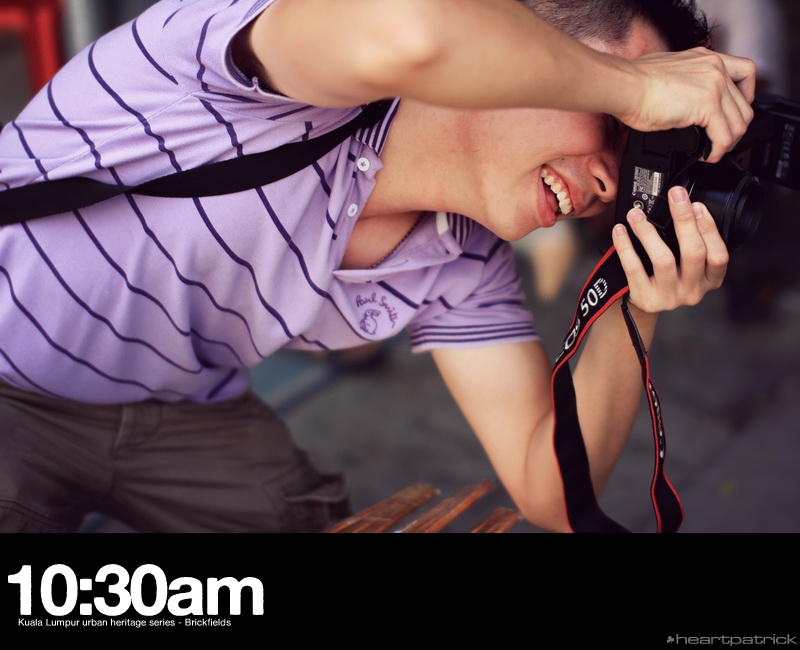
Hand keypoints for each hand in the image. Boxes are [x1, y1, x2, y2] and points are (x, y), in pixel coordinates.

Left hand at [612, 186, 727, 311]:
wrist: (644, 303)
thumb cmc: (667, 278)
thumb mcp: (687, 265)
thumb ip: (690, 242)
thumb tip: (683, 206)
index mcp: (709, 281)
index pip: (718, 255)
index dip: (709, 229)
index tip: (697, 205)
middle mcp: (692, 291)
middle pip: (693, 253)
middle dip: (684, 220)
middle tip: (675, 197)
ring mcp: (669, 297)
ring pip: (663, 260)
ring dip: (649, 232)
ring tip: (637, 215)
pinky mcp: (646, 298)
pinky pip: (634, 268)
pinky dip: (626, 246)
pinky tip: (620, 231)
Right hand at [618, 48, 756, 162]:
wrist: (624, 87)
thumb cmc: (632, 84)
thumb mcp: (666, 75)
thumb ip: (682, 84)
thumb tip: (680, 103)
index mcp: (705, 58)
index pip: (744, 73)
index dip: (745, 97)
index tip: (732, 113)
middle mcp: (715, 67)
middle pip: (745, 104)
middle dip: (735, 128)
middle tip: (720, 140)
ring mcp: (714, 85)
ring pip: (740, 122)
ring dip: (729, 143)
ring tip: (713, 151)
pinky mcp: (707, 104)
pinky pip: (724, 136)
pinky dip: (717, 151)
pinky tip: (706, 156)